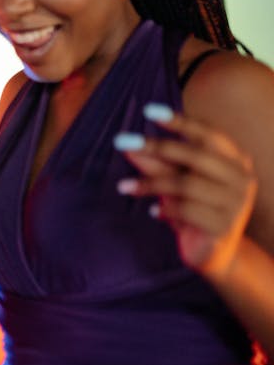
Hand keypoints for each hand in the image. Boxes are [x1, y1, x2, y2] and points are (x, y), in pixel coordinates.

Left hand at [116, 103, 256, 279]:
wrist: (214, 253)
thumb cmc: (193, 209)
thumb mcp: (174, 182)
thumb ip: (156, 164)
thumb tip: (127, 145)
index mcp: (236, 160)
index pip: (209, 134)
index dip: (180, 121)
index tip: (149, 110)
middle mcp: (242, 179)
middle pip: (196, 155)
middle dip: (155, 146)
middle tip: (121, 142)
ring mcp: (237, 203)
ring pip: (186, 183)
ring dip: (149, 183)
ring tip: (123, 186)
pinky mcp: (225, 226)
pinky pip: (187, 209)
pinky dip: (164, 208)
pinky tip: (153, 213)